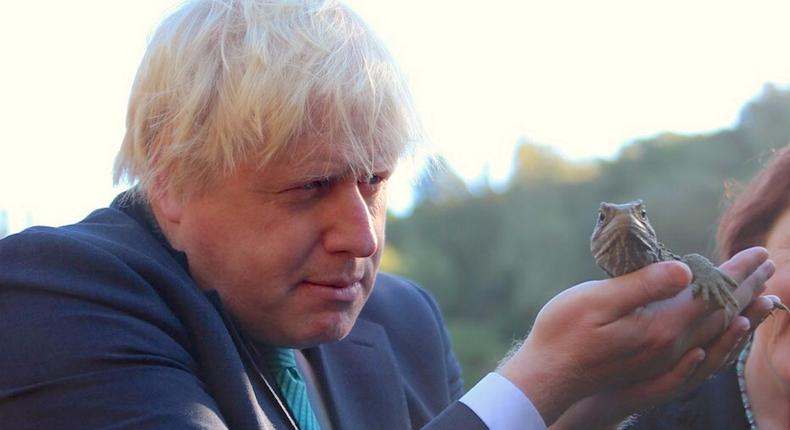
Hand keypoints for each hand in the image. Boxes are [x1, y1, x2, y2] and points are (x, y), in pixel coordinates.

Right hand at [498, 247, 774, 426]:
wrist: (547, 376)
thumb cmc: (563, 332)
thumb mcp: (597, 300)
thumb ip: (643, 285)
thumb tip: (686, 270)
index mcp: (661, 326)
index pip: (711, 295)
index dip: (735, 272)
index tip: (758, 251)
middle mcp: (670, 346)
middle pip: (721, 314)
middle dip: (747, 287)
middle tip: (769, 263)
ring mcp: (663, 360)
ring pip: (717, 335)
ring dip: (743, 312)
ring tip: (765, 297)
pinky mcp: (653, 367)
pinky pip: (705, 354)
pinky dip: (725, 340)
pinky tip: (727, 335)